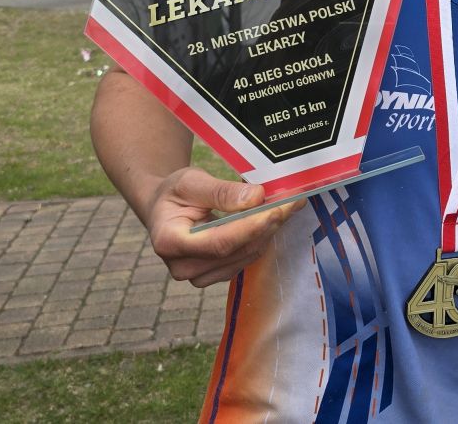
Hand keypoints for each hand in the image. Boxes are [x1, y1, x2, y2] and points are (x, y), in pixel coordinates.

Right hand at [145, 167, 296, 286]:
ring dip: (269, 230)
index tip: (276, 210)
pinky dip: (262, 236)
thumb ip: (221, 192)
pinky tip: (273, 218)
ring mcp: (199, 276)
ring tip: (288, 205)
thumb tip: (255, 197)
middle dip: (267, 225)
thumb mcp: (191, 182)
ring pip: (246, 255)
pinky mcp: (216, 274)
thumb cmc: (174, 193)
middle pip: (236, 250)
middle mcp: (183, 266)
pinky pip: (246, 257)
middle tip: (293, 201)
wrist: (164, 209)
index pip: (218, 242)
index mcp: (169, 242)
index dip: (250, 228)